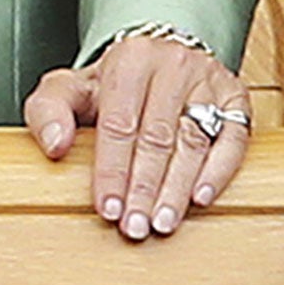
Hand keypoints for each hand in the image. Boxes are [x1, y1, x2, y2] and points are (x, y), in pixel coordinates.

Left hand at [24, 35, 251, 239]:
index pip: (120, 122)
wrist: (156, 61)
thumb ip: (48, 110)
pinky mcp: (234, 95)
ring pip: (194, 139)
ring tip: (163, 222)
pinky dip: (219, 169)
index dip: (113, 170)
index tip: (108, 208)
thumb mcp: (70, 88)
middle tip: (135, 226)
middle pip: (158, 135)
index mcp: (131, 58)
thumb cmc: (111, 86)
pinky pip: (234, 136)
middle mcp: (174, 63)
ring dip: (178, 187)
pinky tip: (201, 197)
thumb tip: (55, 144)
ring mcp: (208, 78)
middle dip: (145, 187)